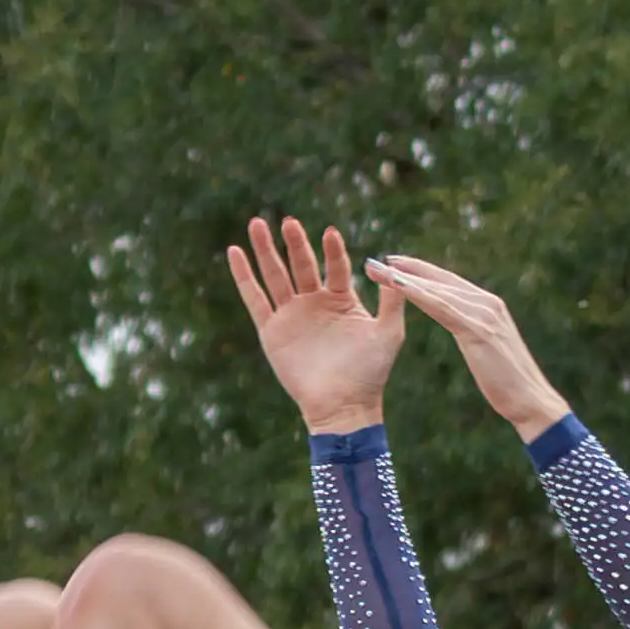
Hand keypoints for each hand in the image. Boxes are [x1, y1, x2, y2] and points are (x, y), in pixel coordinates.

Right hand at [226, 216, 404, 436]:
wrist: (343, 407)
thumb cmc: (370, 374)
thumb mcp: (389, 333)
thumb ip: (392, 300)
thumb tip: (394, 268)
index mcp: (342, 301)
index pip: (336, 266)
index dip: (332, 250)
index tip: (330, 232)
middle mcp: (315, 303)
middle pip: (301, 264)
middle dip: (295, 243)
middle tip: (289, 221)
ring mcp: (292, 315)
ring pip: (275, 275)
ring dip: (265, 249)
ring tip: (257, 223)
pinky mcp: (272, 330)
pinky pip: (255, 299)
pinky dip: (244, 276)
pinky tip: (235, 252)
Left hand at [363, 258, 563, 439]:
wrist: (531, 399)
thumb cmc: (509, 382)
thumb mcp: (488, 347)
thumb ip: (475, 328)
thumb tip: (462, 324)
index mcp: (489, 305)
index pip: (449, 282)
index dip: (420, 271)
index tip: (394, 265)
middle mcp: (487, 302)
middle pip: (439, 280)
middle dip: (406, 270)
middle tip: (376, 263)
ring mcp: (484, 313)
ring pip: (437, 291)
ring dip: (406, 280)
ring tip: (380, 273)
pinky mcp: (479, 329)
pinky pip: (442, 308)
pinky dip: (419, 296)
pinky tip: (399, 289)